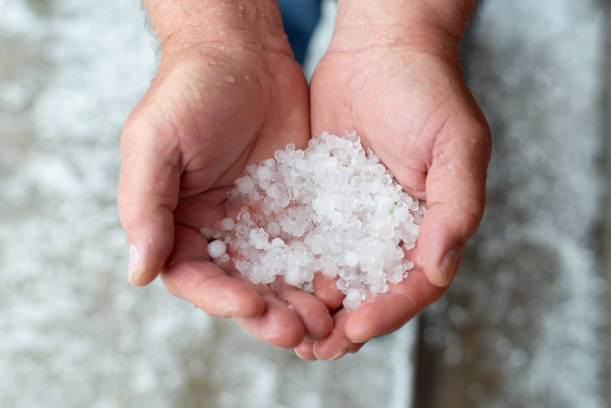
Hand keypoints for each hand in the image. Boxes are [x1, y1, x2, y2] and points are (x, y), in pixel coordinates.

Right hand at [118, 1, 331, 347]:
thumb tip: (139, 273)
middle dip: (268, 314)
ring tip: (326, 320)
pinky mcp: (294, 208)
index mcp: (177, 223)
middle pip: (241, 287)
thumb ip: (144, 206)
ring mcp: (257, 222)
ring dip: (299, 303)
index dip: (220, 300)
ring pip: (278, 277)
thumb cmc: (189, 90)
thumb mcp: (154, 142)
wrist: (242, 53)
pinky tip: (344, 286)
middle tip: (300, 330)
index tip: (252, 307)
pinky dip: (324, 271)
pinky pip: (309, 247)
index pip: (194, 277)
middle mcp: (217, 231)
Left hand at [297, 7, 490, 359]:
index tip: (356, 328)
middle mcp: (392, 232)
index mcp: (430, 228)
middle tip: (313, 347)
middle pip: (370, 291)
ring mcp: (355, 220)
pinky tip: (268, 284)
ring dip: (311, 306)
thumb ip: (454, 208)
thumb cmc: (429, 93)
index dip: (387, 311)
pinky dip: (290, 268)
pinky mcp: (321, 203)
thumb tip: (438, 269)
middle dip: (343, 324)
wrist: (381, 53)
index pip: (413, 285)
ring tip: (286, 329)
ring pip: (334, 275)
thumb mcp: (457, 146)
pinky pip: (306, 242)